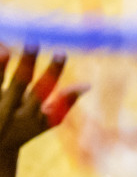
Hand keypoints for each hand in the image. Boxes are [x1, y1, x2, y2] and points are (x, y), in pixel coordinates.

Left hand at [0, 48, 84, 162]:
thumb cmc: (21, 132)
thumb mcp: (43, 123)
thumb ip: (63, 104)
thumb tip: (88, 85)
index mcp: (28, 115)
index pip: (43, 91)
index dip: (53, 73)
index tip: (61, 53)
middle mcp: (8, 111)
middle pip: (19, 84)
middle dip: (27, 64)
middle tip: (34, 43)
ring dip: (1, 65)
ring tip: (7, 47)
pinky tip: (0, 46)